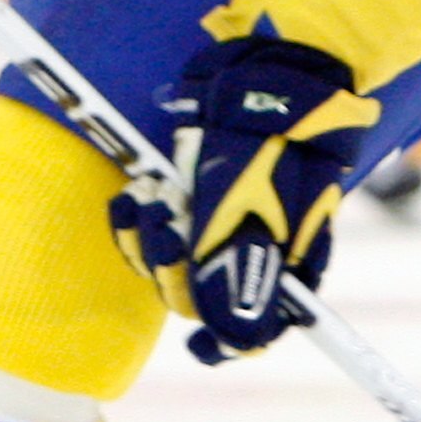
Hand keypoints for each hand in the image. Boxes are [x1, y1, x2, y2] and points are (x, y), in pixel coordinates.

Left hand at [108, 37, 380, 362]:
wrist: (266, 72)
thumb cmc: (271, 140)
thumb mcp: (252, 208)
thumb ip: (234, 271)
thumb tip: (234, 338)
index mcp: (284, 264)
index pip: (257, 327)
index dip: (228, 343)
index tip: (201, 349)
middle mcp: (249, 249)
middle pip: (198, 295)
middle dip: (175, 266)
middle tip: (172, 228)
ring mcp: (215, 222)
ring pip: (167, 263)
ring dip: (151, 237)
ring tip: (157, 197)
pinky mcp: (186, 195)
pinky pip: (148, 228)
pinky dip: (136, 218)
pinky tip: (137, 194)